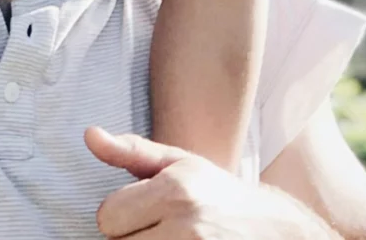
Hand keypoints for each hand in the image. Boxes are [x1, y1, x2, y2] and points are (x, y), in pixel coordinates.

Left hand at [88, 127, 296, 238]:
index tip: (143, 213)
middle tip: (160, 230)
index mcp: (175, 190)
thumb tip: (88, 135)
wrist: (276, 231)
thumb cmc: (217, 194)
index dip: (120, 217)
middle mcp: (187, 227)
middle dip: (132, 239)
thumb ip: (130, 151)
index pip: (107, 217)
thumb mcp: (179, 163)